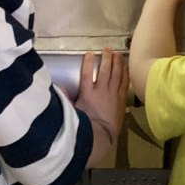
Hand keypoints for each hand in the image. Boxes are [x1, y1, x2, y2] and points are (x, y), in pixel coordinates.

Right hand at [76, 49, 128, 164]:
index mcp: (87, 93)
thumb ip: (66, 99)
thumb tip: (58, 88)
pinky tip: (126, 66)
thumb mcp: (72, 112)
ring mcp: (112, 94)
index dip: (89, 62)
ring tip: (117, 53)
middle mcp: (101, 90)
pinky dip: (125, 73)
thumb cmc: (86, 125)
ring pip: (116, 74)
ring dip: (117, 62)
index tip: (90, 53)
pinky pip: (124, 83)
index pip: (87, 73)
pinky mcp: (121, 99)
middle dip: (106, 58)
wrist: (103, 136)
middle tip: (107, 48)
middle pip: (105, 70)